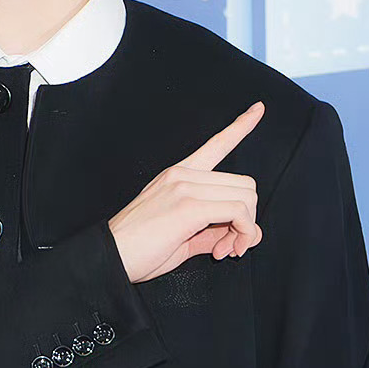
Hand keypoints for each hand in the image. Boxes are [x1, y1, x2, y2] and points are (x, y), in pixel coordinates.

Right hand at [108, 101, 264, 281]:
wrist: (109, 258)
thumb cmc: (138, 249)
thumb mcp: (182, 236)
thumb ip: (214, 230)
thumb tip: (245, 234)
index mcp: (179, 175)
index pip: (217, 144)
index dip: (241, 126)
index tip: (258, 109)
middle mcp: (183, 174)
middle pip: (246, 185)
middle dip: (247, 220)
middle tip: (229, 244)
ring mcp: (185, 186)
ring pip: (246, 198)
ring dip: (244, 230)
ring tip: (223, 249)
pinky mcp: (189, 206)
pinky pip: (238, 213)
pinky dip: (242, 234)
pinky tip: (222, 250)